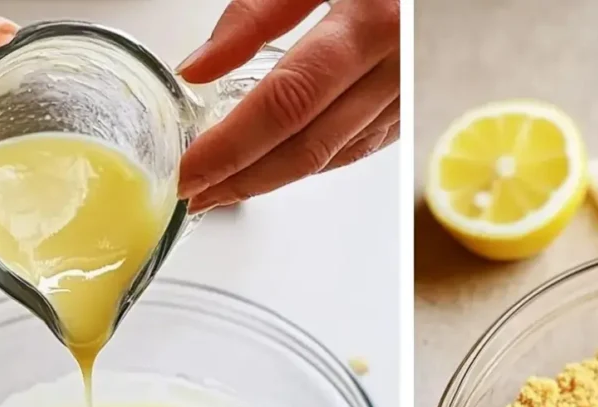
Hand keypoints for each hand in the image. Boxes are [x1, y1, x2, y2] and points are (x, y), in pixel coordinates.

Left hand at [177, 0, 398, 211]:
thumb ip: (255, 13)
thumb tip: (199, 67)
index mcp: (370, 26)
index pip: (285, 104)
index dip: (233, 145)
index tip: (191, 170)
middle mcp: (394, 72)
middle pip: (306, 147)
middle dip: (243, 180)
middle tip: (195, 196)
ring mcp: (405, 100)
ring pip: (330, 158)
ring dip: (270, 182)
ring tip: (221, 190)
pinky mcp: (406, 112)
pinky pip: (352, 151)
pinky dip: (308, 165)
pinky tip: (273, 169)